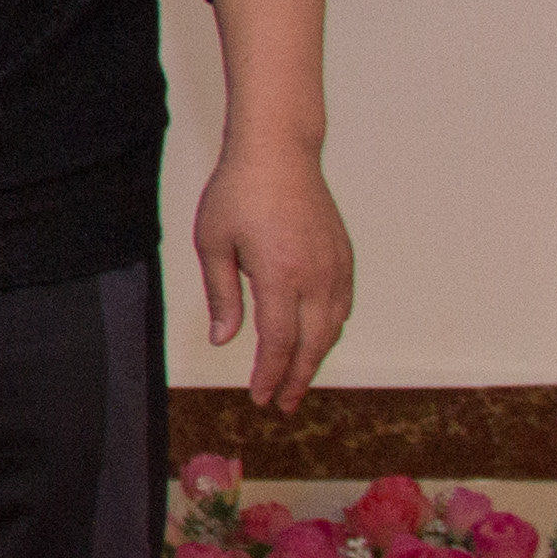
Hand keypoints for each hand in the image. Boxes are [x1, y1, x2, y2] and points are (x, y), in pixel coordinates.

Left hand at [195, 137, 353, 413]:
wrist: (278, 152)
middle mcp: (316, 275)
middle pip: (312, 343)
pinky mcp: (344, 256)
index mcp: (280, 274)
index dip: (270, 374)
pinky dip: (328, 330)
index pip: (278, 340)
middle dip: (296, 378)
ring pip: (331, 327)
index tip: (260, 398)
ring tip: (295, 381)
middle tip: (280, 405)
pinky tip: (313, 341)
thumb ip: (222, 296)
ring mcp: (336, 266)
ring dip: (314, 358)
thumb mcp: (213, 244)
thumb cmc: (237, 194)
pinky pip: (341, 305)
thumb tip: (224, 341)